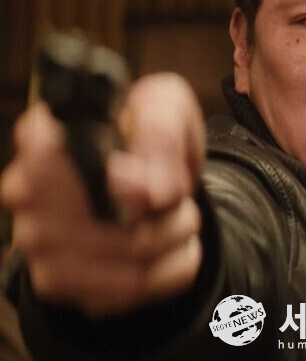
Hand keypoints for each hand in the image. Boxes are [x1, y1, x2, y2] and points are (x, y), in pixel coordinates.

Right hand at [0, 73, 205, 317]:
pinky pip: (130, 292)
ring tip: (183, 218)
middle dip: (167, 211)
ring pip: (127, 260)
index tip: (158, 184)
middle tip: (182, 196)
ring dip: (176, 239)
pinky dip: (172, 269)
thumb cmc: (151, 136)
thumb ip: (158, 133)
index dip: (117, 180)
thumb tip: (148, 191)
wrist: (151, 183)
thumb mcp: (166, 108)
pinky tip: (175, 246)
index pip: (54, 161)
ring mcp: (37, 243)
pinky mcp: (58, 283)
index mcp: (44, 138)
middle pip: (108, 221)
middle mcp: (26, 193)